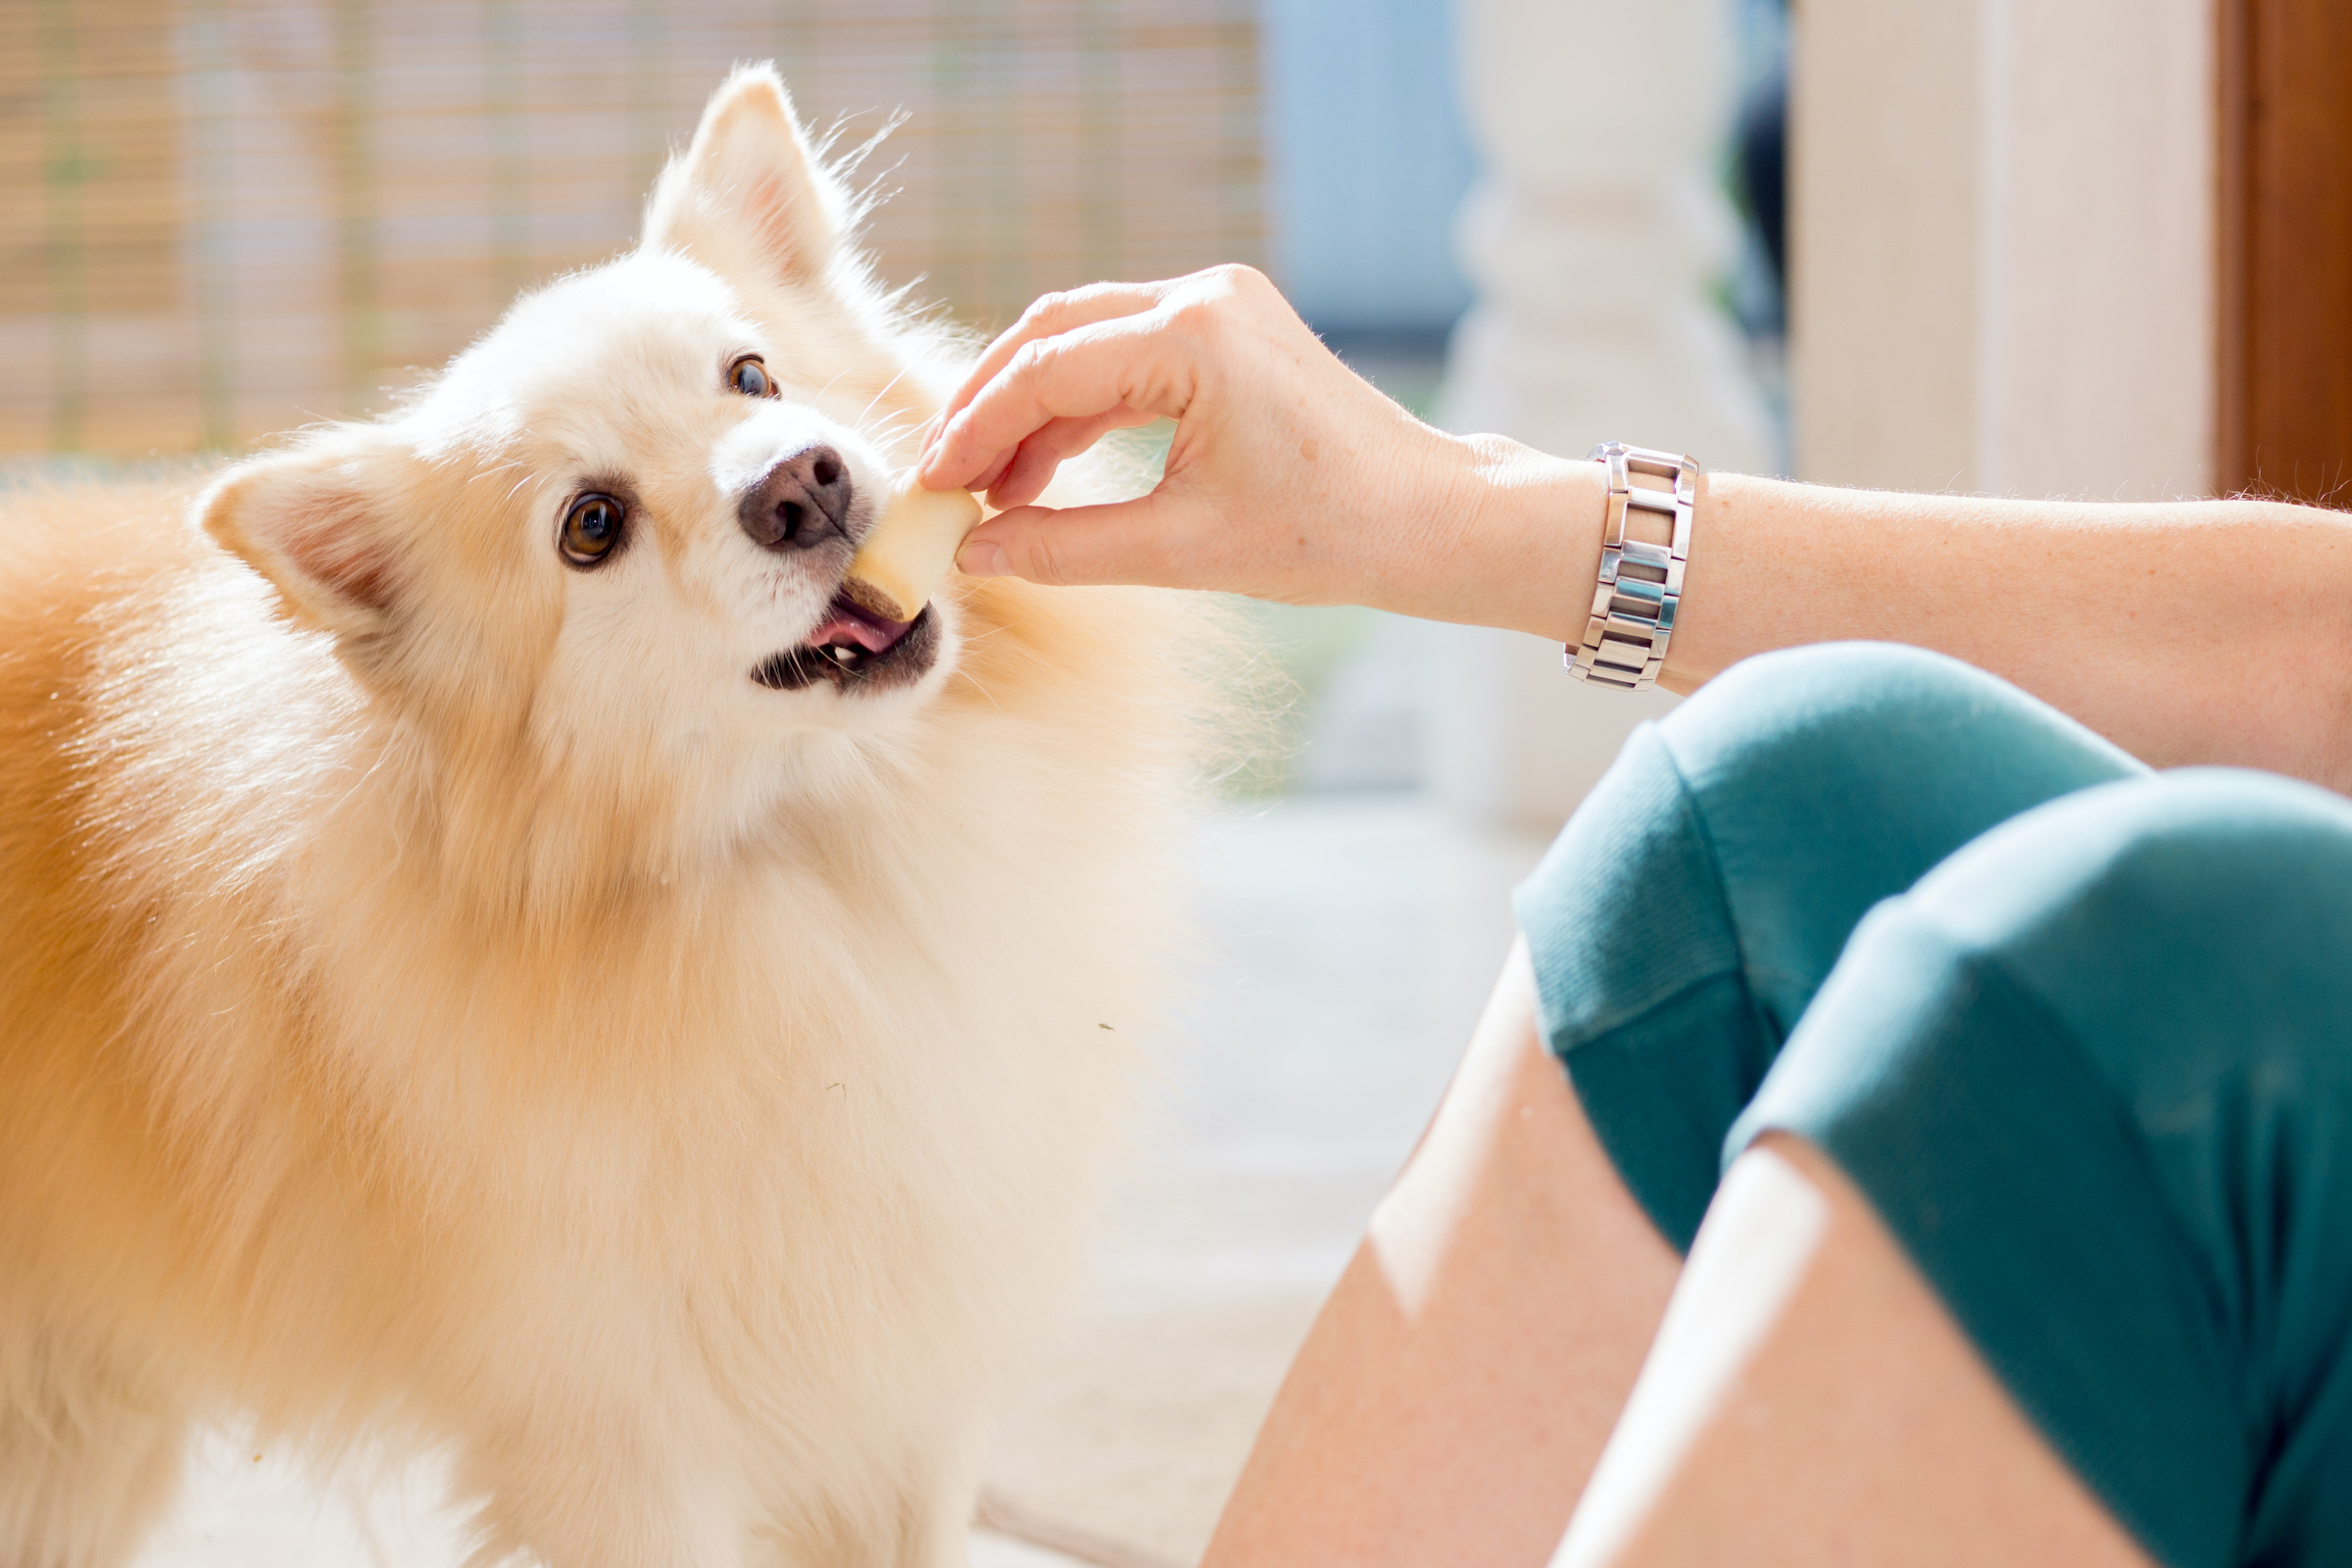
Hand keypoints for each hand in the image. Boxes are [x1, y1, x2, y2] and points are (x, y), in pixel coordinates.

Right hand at [920, 266, 1560, 621]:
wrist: (1431, 519)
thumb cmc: (1328, 535)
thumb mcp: (1183, 551)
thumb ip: (1067, 548)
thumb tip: (977, 554)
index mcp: (1195, 337)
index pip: (1047, 369)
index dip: (976, 429)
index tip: (934, 486)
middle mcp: (1205, 298)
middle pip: (1054, 332)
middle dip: (991, 405)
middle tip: (946, 477)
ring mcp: (1223, 305)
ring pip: (1087, 341)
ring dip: (1034, 410)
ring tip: (993, 491)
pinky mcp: (1233, 329)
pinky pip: (1129, 356)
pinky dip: (1083, 407)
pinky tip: (1047, 471)